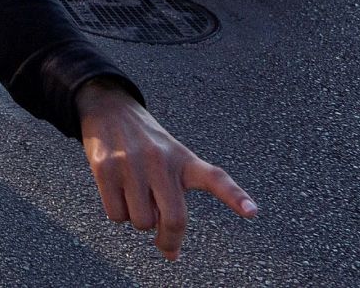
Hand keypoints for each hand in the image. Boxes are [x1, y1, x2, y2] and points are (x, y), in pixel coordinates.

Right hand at [76, 78, 257, 260]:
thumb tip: (169, 251)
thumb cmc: (145, 144)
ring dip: (138, 220)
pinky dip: (117, 214)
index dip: (234, 196)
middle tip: (166, 247)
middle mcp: (161, 160)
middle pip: (173, 218)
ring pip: (141, 221)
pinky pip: (116, 214)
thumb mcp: (169, 160)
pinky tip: (116, 193)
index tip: (253, 212)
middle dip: (169, 240)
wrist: (109, 109)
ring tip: (133, 197)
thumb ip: (173, 199)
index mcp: (184, 159)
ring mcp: (132, 163)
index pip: (215, 178)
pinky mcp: (105, 168)